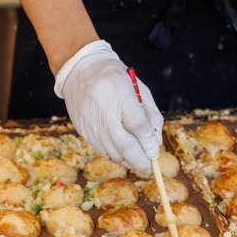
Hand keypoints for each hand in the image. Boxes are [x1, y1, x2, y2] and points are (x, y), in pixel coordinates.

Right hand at [55, 40, 163, 173]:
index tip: (155, 153)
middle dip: (138, 160)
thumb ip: (151, 116)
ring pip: (112, 151)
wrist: (81, 68)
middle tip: (147, 168)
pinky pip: (100, 149)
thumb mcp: (140, 90)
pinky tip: (122, 154)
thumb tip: (156, 144)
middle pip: (124, 144)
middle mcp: (103, 108)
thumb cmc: (116, 79)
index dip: (148, 143)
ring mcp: (90, 120)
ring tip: (136, 161)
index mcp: (120, 92)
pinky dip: (114, 155)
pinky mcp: (82, 128)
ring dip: (126, 160)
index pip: (138, 125)